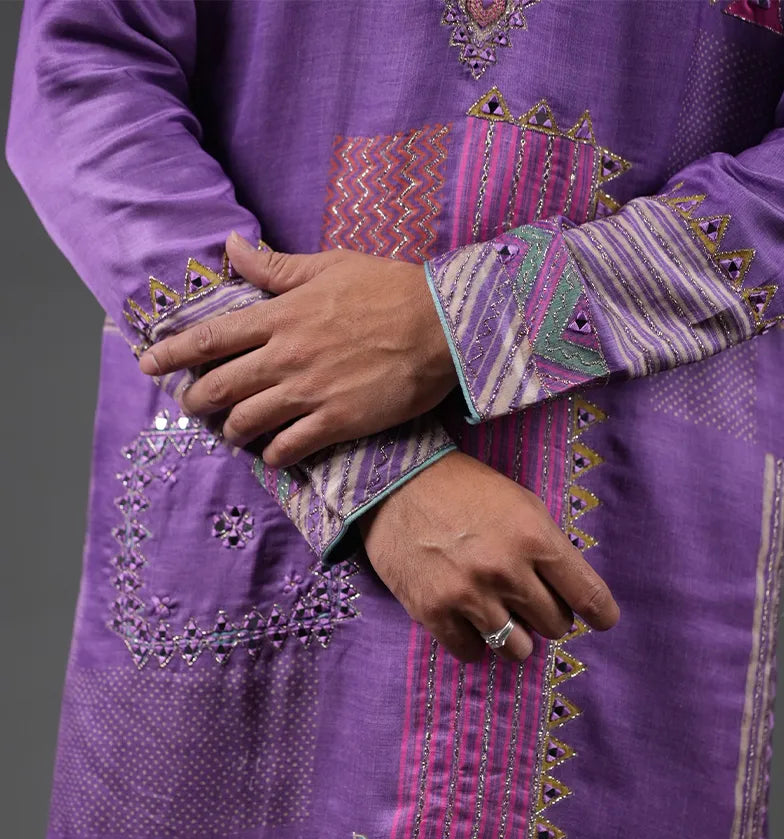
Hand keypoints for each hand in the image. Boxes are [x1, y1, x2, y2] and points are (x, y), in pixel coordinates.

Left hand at [138, 232, 457, 466]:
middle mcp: (286, 356)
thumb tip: (230, 246)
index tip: (149, 364)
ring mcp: (310, 392)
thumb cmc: (390, 289)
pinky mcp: (337, 421)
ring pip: (249, 421)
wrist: (443, 326)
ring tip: (231, 433)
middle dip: (195, 400)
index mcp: (281, 316)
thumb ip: (276, 266)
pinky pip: (290, 447)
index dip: (172, 354)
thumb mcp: (330, 266)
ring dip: (232, 431)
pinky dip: (274, 455)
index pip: (211, 337)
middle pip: (220, 386)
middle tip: (190, 406)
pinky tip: (272, 456)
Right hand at [359, 451, 618, 662]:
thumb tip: (569, 592)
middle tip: (528, 600)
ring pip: (518, 649)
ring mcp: (469, 595)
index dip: (601, 614)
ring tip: (499, 615)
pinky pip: (471, 653)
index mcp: (535, 538)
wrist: (395, 483)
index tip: (601, 620)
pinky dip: (473, 641)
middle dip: (547, 615)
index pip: (588, 595)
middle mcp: (506, 570)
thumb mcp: (520, 504)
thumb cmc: (463, 489)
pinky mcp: (433, 612)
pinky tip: (466, 619)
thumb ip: (546, 547)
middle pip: (555, 625)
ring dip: (514, 636)